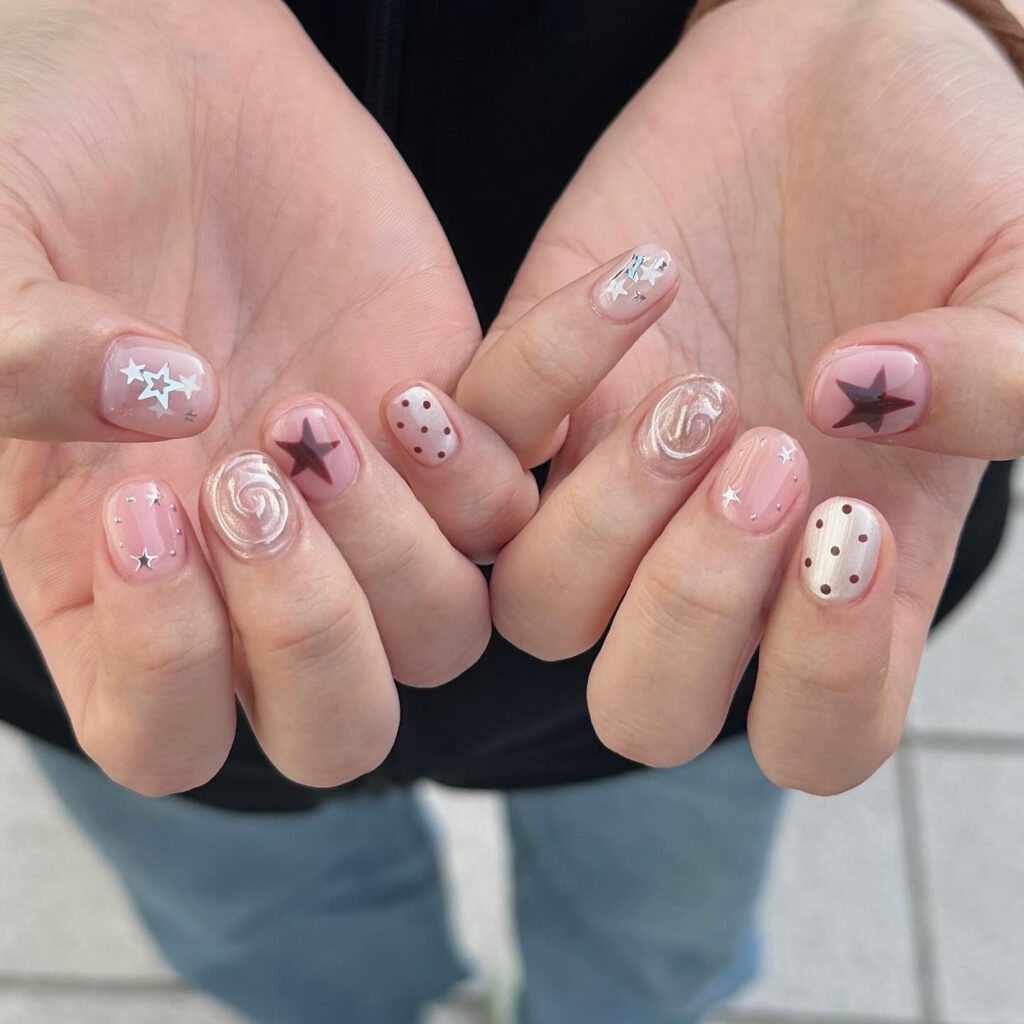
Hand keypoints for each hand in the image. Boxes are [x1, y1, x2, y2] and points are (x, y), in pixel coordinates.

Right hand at [0, 0, 486, 793]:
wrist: (155, 79)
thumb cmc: (40, 172)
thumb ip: (21, 360)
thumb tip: (167, 402)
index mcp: (117, 581)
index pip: (162, 732)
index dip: (168, 667)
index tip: (143, 508)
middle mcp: (253, 573)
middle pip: (338, 728)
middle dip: (313, 634)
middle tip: (257, 478)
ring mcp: (367, 511)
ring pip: (444, 633)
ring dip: (404, 544)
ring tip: (337, 407)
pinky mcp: (453, 427)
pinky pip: (523, 485)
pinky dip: (506, 449)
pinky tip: (425, 377)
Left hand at [458, 0, 1023, 792]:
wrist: (842, 78)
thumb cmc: (951, 185)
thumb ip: (1005, 373)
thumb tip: (857, 400)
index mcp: (848, 572)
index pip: (812, 738)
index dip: (821, 680)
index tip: (852, 520)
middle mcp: (718, 553)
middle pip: (641, 711)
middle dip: (692, 612)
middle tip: (762, 458)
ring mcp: (613, 483)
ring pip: (537, 612)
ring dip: (603, 521)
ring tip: (692, 389)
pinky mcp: (537, 391)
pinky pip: (474, 459)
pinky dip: (527, 391)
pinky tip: (634, 287)